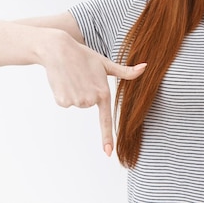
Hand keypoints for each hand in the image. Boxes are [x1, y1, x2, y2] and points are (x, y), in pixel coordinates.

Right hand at [40, 32, 146, 156]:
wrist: (58, 49)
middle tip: (82, 77)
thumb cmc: (84, 56)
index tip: (108, 153)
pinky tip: (64, 80)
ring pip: (77, 103)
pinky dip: (64, 93)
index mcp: (103, 92)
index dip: (107, 137)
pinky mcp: (62, 101)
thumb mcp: (106, 64)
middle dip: (85, 91)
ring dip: (74, 92)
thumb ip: (126, 71)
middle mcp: (90, 99)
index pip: (106, 120)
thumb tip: (145, 67)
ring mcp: (76, 101)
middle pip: (88, 104)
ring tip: (73, 77)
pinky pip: (65, 102)